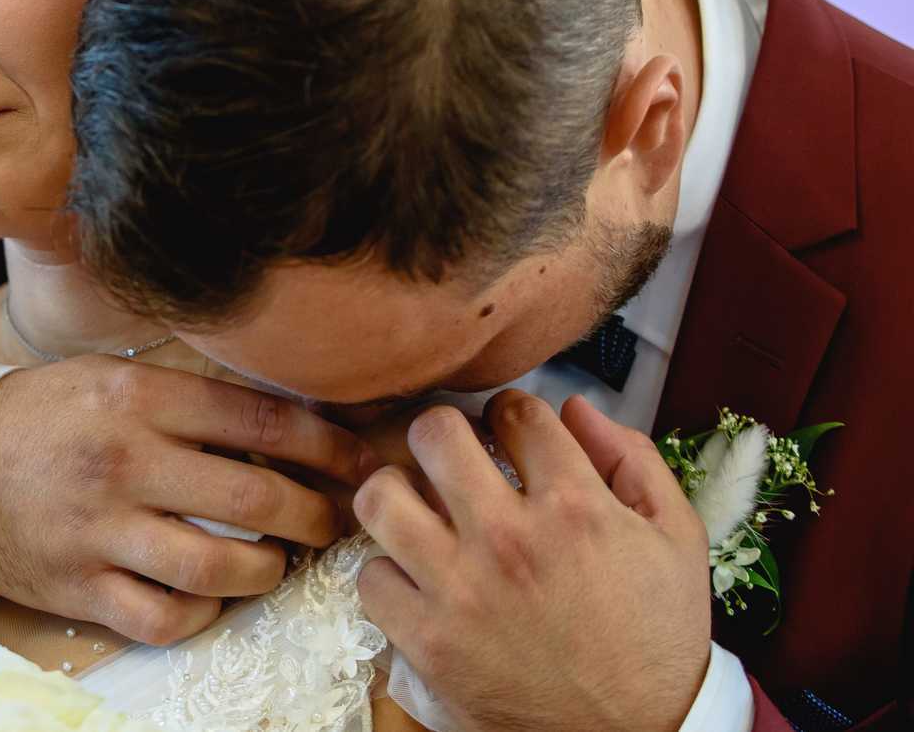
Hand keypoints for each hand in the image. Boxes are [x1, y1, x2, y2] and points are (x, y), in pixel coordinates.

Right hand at [0, 356, 376, 645]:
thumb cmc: (40, 417)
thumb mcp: (107, 379)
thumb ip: (186, 399)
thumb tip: (285, 425)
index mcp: (135, 397)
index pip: (259, 418)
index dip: (327, 445)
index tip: (362, 462)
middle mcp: (123, 461)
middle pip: (254, 497)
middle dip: (315, 513)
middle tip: (333, 520)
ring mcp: (100, 530)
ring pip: (218, 565)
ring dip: (267, 569)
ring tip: (276, 561)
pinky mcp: (78, 587)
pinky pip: (165, 617)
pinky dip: (203, 612)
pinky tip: (211, 594)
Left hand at [355, 391, 712, 731]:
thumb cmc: (658, 638)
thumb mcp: (679, 539)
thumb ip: (633, 459)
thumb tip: (576, 408)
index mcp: (576, 507)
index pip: (516, 411)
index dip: (511, 414)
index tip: (508, 433)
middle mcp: (511, 539)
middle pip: (433, 433)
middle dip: (441, 432)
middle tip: (450, 456)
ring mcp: (463, 589)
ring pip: (380, 496)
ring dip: (396, 493)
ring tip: (417, 507)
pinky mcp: (430, 641)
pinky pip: (370, 577)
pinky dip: (387, 573)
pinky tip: (415, 577)